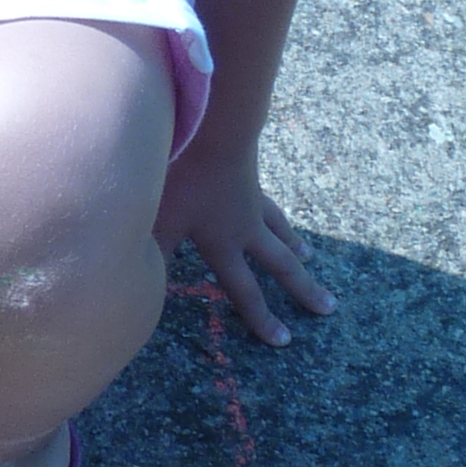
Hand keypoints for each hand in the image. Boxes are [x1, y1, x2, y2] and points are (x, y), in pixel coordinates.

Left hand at [156, 135, 332, 347]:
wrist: (211, 125)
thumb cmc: (180, 174)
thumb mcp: (159, 218)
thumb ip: (150, 253)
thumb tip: (136, 287)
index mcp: (224, 243)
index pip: (245, 290)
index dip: (262, 318)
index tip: (285, 341)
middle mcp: (245, 225)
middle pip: (279, 264)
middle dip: (302, 288)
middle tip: (328, 307)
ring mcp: (250, 197)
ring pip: (279, 228)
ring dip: (294, 245)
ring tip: (309, 256)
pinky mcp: (247, 171)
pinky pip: (267, 199)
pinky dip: (276, 211)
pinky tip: (273, 208)